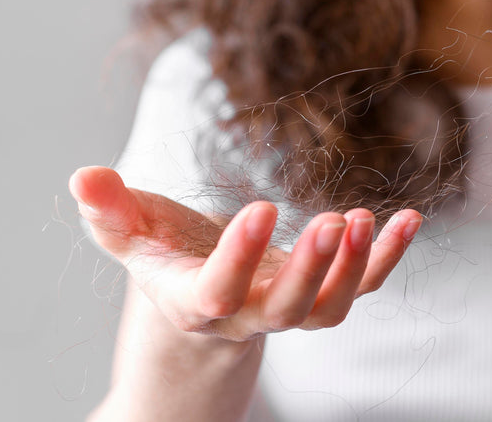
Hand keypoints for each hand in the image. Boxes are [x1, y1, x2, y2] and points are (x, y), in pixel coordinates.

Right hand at [70, 166, 420, 342]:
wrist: (202, 300)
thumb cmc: (166, 259)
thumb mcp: (132, 236)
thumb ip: (110, 211)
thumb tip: (81, 176)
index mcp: (196, 301)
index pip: (217, 292)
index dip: (239, 259)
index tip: (261, 207)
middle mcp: (248, 314)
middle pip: (286, 309)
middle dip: (311, 270)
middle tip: (333, 222)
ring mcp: (291, 309)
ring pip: (329, 307)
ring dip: (355, 268)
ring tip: (367, 219)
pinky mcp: (323, 294)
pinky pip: (364, 286)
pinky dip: (388, 257)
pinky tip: (410, 219)